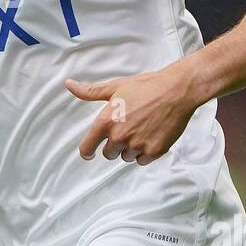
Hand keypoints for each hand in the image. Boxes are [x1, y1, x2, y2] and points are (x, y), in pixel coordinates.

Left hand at [65, 65, 199, 164]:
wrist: (176, 90)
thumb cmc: (146, 86)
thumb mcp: (115, 87)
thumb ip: (90, 91)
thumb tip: (69, 84)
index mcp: (106, 121)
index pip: (87, 148)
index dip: (87, 151)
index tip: (90, 152)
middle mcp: (119, 136)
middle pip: (108, 154)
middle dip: (115, 144)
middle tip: (127, 128)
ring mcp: (137, 145)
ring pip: (126, 157)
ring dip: (131, 148)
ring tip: (142, 129)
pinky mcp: (154, 151)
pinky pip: (142, 161)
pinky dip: (145, 152)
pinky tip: (151, 136)